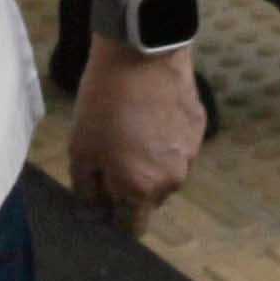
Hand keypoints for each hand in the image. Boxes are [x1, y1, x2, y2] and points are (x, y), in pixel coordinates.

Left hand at [67, 37, 205, 214]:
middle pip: (150, 199)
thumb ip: (87, 189)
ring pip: (166, 172)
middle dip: (132, 186)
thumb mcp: (80, 148)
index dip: (114, 217)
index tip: (102, 199)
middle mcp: (172, 179)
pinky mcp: (199, 129)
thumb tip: (94, 210)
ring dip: (150, 162)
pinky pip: (179, 146)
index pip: (132, 226)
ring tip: (131, 129)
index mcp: (141, 189)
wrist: (141, 53)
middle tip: (112, 154)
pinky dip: (165, 139)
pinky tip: (149, 113)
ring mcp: (190, 154)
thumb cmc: (104, 102)